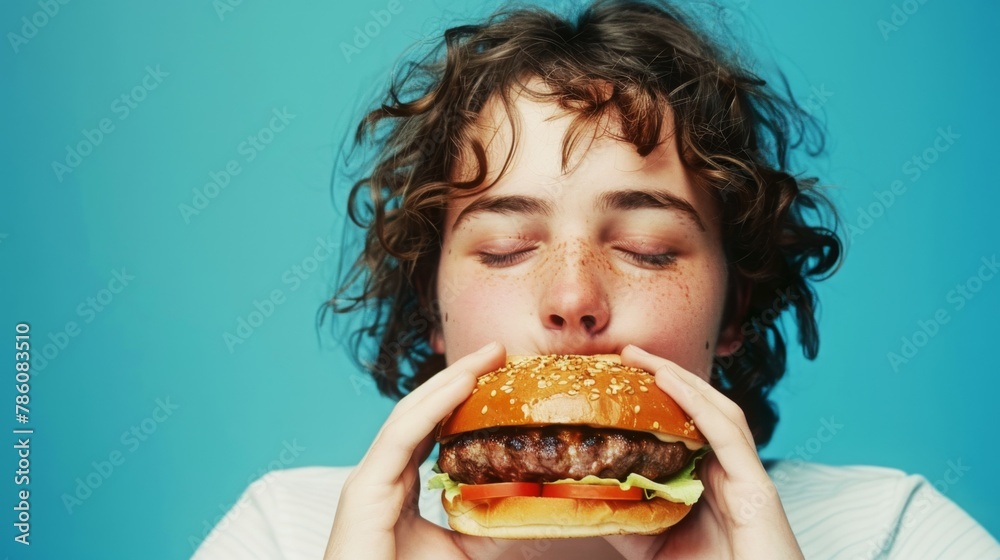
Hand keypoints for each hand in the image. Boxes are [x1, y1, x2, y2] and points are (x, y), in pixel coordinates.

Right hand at [323, 341, 513, 559]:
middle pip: (422, 412)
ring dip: (450, 381)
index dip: (462, 398)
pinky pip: (401, 436)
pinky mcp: (363, 490)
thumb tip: (540, 504)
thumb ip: (492, 525)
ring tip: (485, 357)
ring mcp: (369, 479)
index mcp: (400, 485)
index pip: (433, 428)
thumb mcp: (464, 551)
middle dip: (459, 377)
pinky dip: (432, 408)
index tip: (498, 374)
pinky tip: (460, 386)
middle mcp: (382, 475)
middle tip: (498, 350)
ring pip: (411, 415)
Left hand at [603, 345, 802, 559]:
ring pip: (716, 410)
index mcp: (710, 480)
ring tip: (645, 359)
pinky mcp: (757, 486)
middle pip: (700, 409)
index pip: (683, 425)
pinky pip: (726, 433)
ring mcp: (746, 475)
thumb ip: (627, 520)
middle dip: (666, 376)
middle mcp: (730, 470)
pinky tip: (671, 382)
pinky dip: (698, 403)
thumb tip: (583, 497)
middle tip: (627, 353)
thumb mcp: (654, 546)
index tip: (620, 377)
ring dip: (680, 379)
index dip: (656, 397)